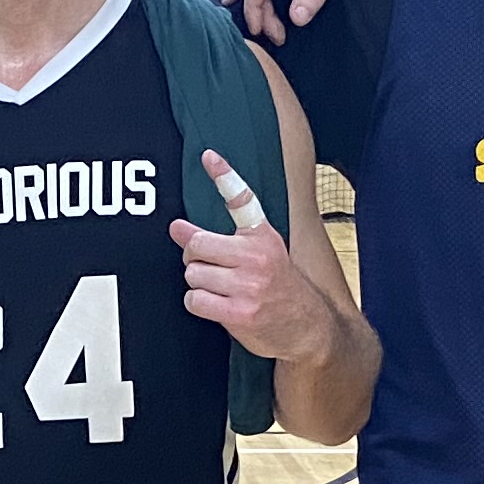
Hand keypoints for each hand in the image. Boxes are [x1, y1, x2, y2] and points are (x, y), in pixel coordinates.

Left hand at [171, 148, 333, 361]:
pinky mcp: (239, 312)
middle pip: (197, 245)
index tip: (209, 156)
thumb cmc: (279, 288)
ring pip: (193, 274)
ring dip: (199, 284)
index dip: (224, 175)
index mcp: (263, 237)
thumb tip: (176, 227)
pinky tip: (217, 306)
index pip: (242, 199)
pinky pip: (195, 300)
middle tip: (209, 267)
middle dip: (195, 258)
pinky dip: (199, 303)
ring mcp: (249, 285)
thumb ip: (218, 237)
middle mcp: (257, 256)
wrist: (307, 328)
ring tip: (221, 290)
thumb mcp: (261, 254)